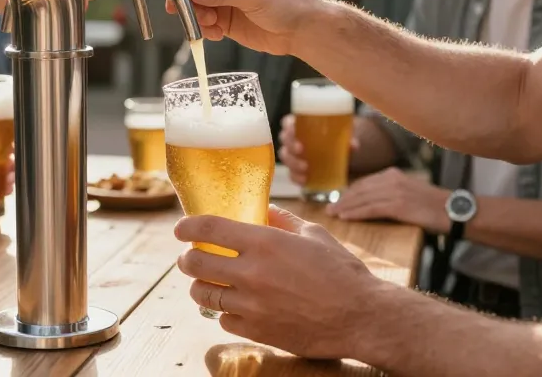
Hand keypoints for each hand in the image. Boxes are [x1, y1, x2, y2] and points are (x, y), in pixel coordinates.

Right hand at [165, 0, 322, 55]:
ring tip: (213, 25)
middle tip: (195, 15)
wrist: (303, 29)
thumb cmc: (287, 2)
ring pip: (193, 5)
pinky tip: (218, 34)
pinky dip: (205, 29)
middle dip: (188, 2)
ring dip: (197, 18)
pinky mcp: (223, 17)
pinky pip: (202, 22)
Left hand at [175, 205, 379, 359]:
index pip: (208, 229)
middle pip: (195, 263)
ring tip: (206, 281)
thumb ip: (282, 220)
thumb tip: (263, 209)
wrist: (360, 316)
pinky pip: (223, 320)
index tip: (180, 228)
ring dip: (200, 285)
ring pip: (202, 294)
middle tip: (191, 256)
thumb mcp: (313, 234)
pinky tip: (234, 305)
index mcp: (264, 243)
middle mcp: (251, 273)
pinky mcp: (257, 331)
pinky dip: (224, 311)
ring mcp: (251, 305)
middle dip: (187, 257)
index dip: (187, 226)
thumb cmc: (341, 272)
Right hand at [277, 114, 361, 184]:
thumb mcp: (340, 133)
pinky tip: (304, 180)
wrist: (335, 150)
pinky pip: (291, 173)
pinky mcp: (295, 169)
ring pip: (285, 157)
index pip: (288, 123)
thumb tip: (353, 145)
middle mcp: (292, 138)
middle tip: (301, 150)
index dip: (289, 128)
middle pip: (284, 140)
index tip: (296, 133)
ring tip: (305, 168)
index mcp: (299, 125)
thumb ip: (346, 137)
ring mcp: (292, 154)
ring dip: (293, 163)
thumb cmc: (333, 136)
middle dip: (290, 145)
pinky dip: (296, 177)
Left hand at [326, 167, 450, 233]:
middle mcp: (392, 179)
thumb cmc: (434, 206)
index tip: (338, 200)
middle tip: (329, 208)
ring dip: (345, 207)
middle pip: (360, 189)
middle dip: (343, 199)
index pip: (364, 182)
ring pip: (362, 199)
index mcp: (393, 174)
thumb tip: (373, 203)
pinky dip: (356, 213)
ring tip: (333, 214)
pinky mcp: (398, 205)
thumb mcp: (410, 192)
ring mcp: (395, 192)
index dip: (349, 192)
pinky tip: (346, 217)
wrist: (454, 211)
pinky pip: (371, 209)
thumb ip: (392, 193)